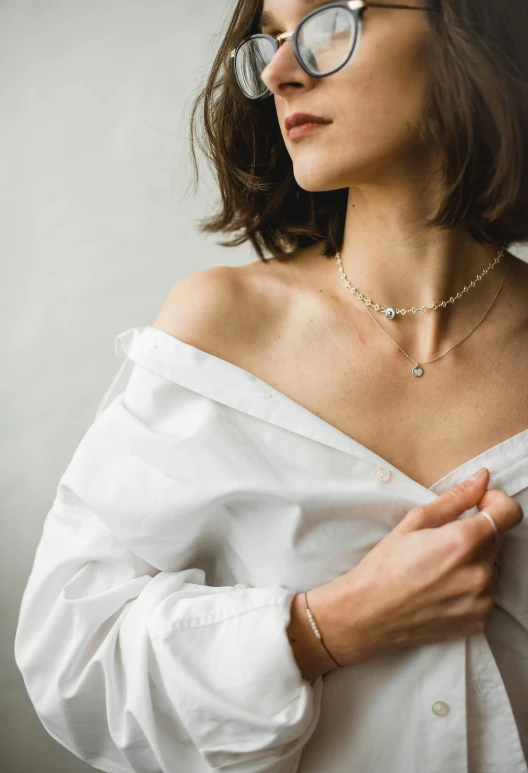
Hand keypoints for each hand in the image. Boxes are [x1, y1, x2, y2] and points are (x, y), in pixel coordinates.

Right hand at [312, 467, 522, 669]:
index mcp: (463, 542)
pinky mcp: (481, 620)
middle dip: (477, 534)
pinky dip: (472, 587)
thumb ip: (455, 499)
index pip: (509, 512)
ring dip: (475, 561)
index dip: (496, 503)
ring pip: (492, 566)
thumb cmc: (385, 566)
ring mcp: (483, 600)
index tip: (479, 506)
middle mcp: (479, 572)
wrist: (369, 614)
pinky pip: (487, 592)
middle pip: (497, 539)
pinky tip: (443, 588)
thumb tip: (481, 479)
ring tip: (440, 569)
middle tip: (442, 542)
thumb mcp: (415, 522)